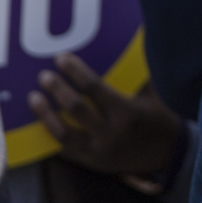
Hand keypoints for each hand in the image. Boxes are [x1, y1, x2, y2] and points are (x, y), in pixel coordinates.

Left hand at [30, 54, 184, 180]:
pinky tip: (38, 122)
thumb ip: (134, 72)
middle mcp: (111, 133)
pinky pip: (65, 150)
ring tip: (33, 98)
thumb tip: (120, 39)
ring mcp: (99, 152)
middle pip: (75, 109)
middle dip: (57, 90)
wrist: (168, 155)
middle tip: (43, 76)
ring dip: (45, 115)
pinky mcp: (92, 164)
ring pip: (63, 134)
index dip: (75, 71)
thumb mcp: (150, 93)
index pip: (94, 88)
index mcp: (127, 112)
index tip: (61, 58)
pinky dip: (50, 135)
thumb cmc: (157, 116)